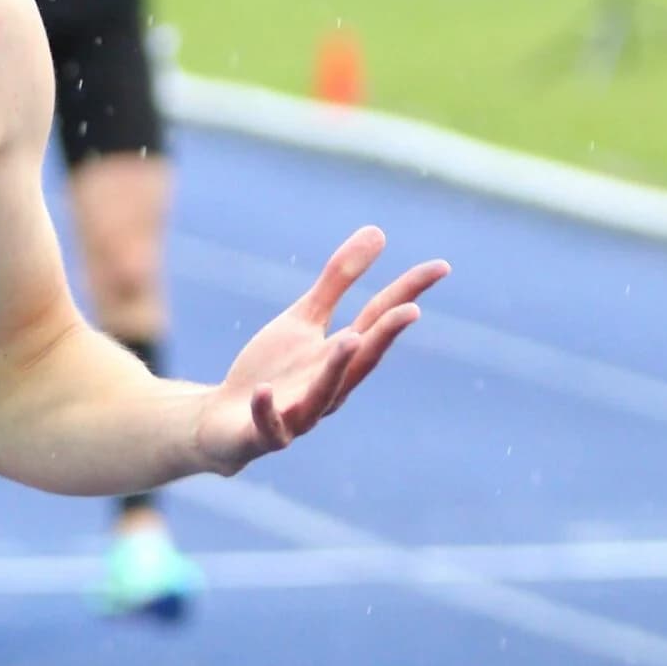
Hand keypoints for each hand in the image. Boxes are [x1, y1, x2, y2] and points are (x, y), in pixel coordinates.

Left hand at [195, 228, 446, 475]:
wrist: (225, 422)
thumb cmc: (272, 370)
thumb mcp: (303, 320)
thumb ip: (338, 281)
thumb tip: (378, 231)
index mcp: (341, 356)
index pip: (378, 320)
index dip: (407, 293)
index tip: (442, 266)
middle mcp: (329, 386)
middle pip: (362, 360)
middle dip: (385, 336)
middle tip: (412, 310)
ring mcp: (297, 413)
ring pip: (323, 395)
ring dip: (337, 369)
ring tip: (351, 339)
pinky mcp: (263, 434)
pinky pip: (267, 426)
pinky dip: (266, 410)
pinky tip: (263, 390)